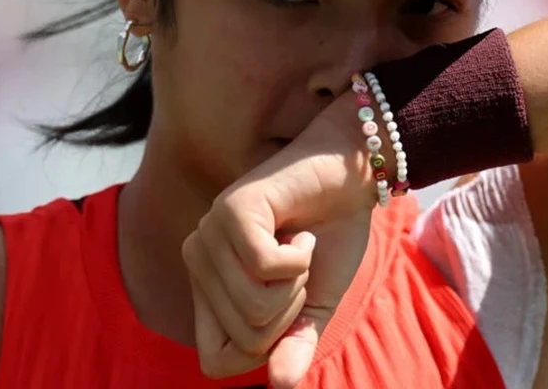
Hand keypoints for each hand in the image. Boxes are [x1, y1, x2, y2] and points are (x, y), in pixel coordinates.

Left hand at [183, 90, 378, 387]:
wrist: (350, 178)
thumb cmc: (330, 239)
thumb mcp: (313, 306)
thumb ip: (294, 346)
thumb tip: (280, 385)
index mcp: (208, 290)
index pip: (214, 362)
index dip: (263, 349)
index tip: (287, 307)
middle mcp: (197, 261)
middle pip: (245, 338)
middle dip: (290, 310)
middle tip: (299, 266)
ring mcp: (208, 234)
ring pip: (256, 307)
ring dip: (297, 282)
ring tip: (299, 245)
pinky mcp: (231, 211)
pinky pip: (266, 268)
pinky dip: (300, 256)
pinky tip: (300, 230)